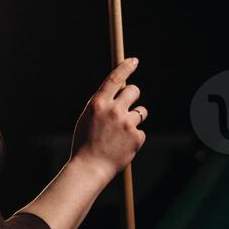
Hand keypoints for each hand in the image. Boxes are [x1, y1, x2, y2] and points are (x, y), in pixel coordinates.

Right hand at [70, 57, 147, 184]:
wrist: (90, 167)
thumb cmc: (86, 142)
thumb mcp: (88, 117)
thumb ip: (102, 103)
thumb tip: (118, 89)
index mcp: (98, 103)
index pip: (115, 78)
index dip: (126, 67)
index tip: (134, 61)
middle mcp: (114, 110)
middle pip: (134, 90)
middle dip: (133, 95)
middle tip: (127, 106)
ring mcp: (127, 124)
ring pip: (142, 112)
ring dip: (135, 118)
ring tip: (121, 132)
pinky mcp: (137, 137)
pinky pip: (140, 131)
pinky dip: (134, 137)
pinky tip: (122, 146)